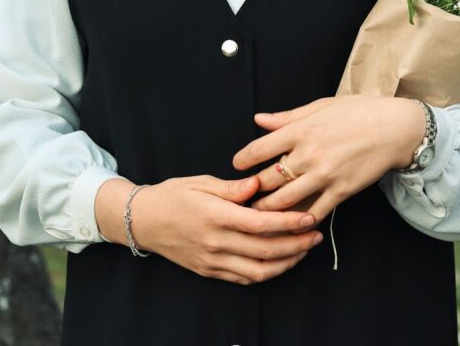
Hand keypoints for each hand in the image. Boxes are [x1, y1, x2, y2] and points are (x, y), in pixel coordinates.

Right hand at [105, 175, 324, 284]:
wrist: (143, 221)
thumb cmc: (173, 195)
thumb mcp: (201, 182)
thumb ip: (232, 187)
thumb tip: (259, 184)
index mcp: (215, 215)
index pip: (260, 223)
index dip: (289, 223)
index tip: (310, 218)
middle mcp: (215, 242)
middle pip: (265, 250)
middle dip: (297, 244)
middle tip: (317, 236)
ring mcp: (212, 260)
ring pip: (258, 271)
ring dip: (286, 263)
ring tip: (304, 250)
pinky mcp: (209, 271)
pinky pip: (243, 278)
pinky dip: (266, 272)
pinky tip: (280, 261)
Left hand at [232, 95, 426, 228]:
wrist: (393, 128)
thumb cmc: (357, 113)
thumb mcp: (319, 107)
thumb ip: (286, 118)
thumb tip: (258, 120)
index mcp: (301, 130)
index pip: (259, 149)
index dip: (242, 160)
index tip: (237, 166)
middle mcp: (309, 154)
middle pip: (268, 180)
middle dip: (252, 191)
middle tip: (243, 197)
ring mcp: (325, 175)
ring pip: (285, 201)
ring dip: (269, 210)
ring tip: (260, 214)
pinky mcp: (341, 191)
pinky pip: (315, 212)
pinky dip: (300, 221)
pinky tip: (291, 225)